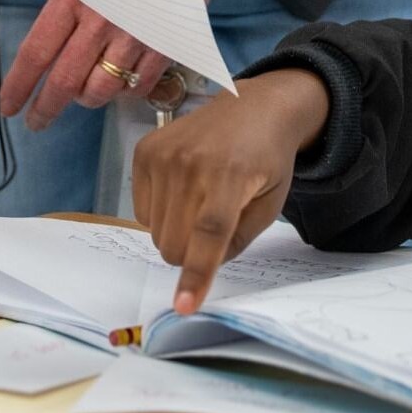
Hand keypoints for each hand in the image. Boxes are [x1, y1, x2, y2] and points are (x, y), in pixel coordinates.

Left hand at [0, 0, 225, 129]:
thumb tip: (45, 39)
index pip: (36, 53)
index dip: (18, 86)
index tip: (8, 106)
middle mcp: (101, 19)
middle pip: (64, 82)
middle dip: (45, 109)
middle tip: (37, 121)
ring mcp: (134, 35)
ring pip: (100, 90)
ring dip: (87, 98)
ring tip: (84, 94)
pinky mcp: (164, 45)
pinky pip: (137, 87)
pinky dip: (125, 92)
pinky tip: (120, 83)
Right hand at [132, 71, 331, 311]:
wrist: (254, 107)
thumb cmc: (267, 159)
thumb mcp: (271, 204)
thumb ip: (239, 240)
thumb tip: (200, 269)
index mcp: (231, 175)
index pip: (209, 233)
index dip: (197, 274)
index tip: (185, 306)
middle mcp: (191, 162)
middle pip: (175, 243)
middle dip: (192, 252)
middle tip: (214, 228)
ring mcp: (164, 154)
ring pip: (155, 233)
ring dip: (176, 232)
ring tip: (202, 201)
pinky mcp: (145, 151)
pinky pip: (140, 211)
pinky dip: (161, 213)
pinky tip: (183, 189)